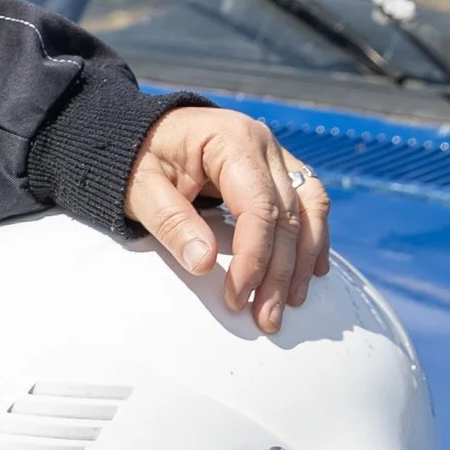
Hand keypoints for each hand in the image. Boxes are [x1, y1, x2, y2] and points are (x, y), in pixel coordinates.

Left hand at [122, 106, 329, 333]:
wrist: (141, 131)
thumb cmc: (137, 157)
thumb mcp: (140, 188)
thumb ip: (171, 222)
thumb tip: (203, 263)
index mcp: (230, 140)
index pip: (258, 207)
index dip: (254, 257)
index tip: (237, 297)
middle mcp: (263, 144)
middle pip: (287, 215)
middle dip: (279, 272)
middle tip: (267, 317)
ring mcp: (275, 155)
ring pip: (309, 209)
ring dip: (303, 259)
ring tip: (290, 301)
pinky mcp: (277, 170)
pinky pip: (308, 203)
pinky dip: (312, 238)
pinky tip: (310, 271)